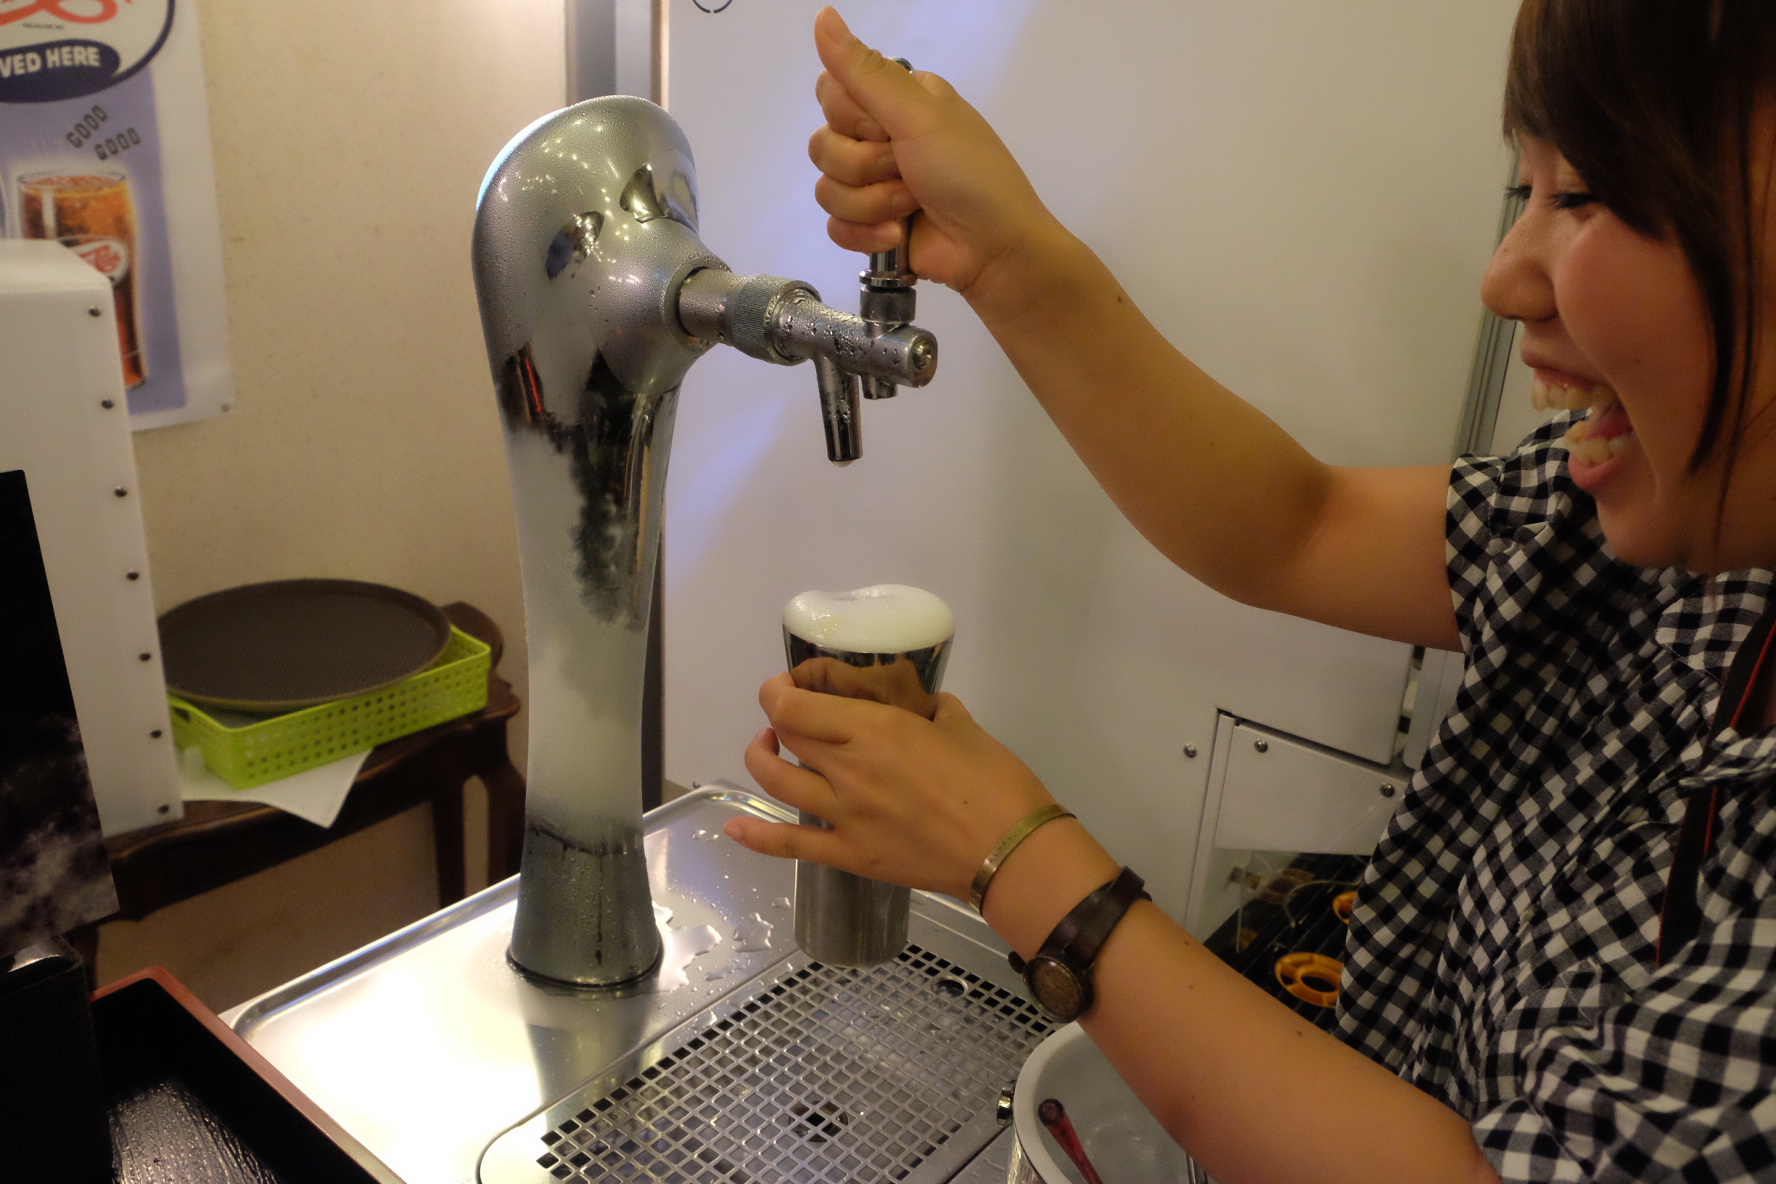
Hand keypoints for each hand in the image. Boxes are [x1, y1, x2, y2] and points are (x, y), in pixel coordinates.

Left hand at [725, 672, 1055, 899]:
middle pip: (785, 735)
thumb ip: (931, 710)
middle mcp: (847, 769)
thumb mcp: (963, 725)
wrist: (1011, 853)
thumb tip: (920, 709)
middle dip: (780, 717)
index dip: (780, 689)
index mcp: (874, 729)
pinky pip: (789, 845)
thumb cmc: (996, 783)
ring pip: (775, 782)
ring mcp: (843, 815)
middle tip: (794, 714)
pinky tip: (733, 828)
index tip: (791, 684)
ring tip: (771, 749)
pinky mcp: (849, 854)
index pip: (797, 703)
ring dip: (763, 759)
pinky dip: (755, 836)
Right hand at [809, 7, 1057, 297]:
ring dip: (872, 203)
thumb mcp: (919, 114)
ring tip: (911, 208)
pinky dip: (866, 235)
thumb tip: (823, 15)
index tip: (887, 128)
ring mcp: (874, 184)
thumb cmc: (968, 174)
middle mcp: (881, 136)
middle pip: (823, 143)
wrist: (995, 249)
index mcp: (896, 100)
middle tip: (909, 172)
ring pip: (826, 188)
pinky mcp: (869, 226)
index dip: (851, 117)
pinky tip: (898, 236)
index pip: (831, 92)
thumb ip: (865, 70)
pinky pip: (834, 225)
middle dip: (866, 166)